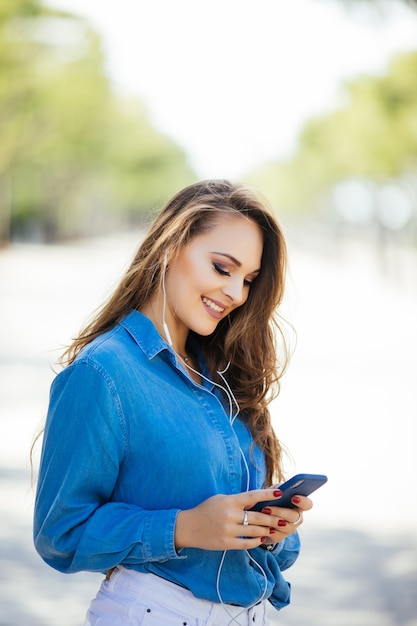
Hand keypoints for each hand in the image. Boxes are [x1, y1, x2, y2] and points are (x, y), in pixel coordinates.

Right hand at [174, 488, 309, 550]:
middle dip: (273, 518)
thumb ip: (239, 500)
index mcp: (229, 500)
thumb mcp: (221, 499)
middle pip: (258, 517)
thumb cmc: (206, 509)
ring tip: (274, 529)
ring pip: (255, 531)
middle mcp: (230, 515)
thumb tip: (258, 500)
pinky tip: (261, 539)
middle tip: (284, 519)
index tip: (280, 492)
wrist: (188, 526)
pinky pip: (246, 543)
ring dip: (266, 531)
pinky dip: (256, 542)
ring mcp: (228, 530)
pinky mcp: (226, 543)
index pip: (252, 496)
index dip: (268, 494)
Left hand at [258, 495, 312, 545]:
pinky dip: (268, 528)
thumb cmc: (271, 499)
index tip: (294, 498)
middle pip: (294, 516)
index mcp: (299, 505)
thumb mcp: (274, 491)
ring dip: (273, 520)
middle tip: (267, 507)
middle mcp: (297, 518)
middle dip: (280, 511)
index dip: (303, 501)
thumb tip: (279, 490)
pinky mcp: (279, 537)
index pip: (307, 504)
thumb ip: (278, 488)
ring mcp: (290, 528)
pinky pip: (276, 535)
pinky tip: (262, 523)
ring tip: (263, 513)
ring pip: (286, 527)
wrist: (260, 514)